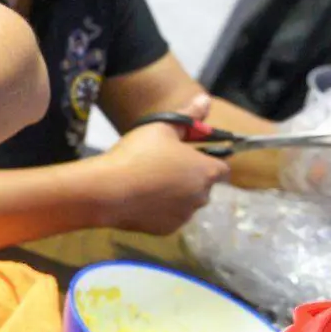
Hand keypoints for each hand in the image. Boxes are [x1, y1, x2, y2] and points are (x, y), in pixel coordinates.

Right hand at [93, 120, 229, 234]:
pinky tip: (141, 199)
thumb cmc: (138, 154)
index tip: (188, 156)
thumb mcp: (161, 127)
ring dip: (175, 195)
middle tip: (163, 166)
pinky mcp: (166, 230)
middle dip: (189, 178)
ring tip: (148, 183)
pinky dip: (160, 210)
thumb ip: (188, 116)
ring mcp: (184, 216)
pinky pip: (168, 217)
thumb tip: (206, 100)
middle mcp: (202, 196)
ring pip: (186, 203)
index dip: (208, 161)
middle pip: (203, 186)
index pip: (222, 168)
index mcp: (206, 171)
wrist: (108, 191)